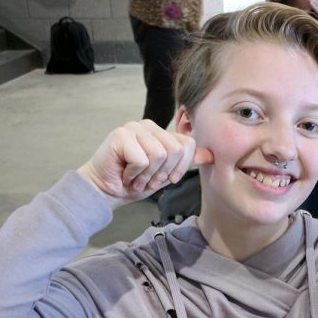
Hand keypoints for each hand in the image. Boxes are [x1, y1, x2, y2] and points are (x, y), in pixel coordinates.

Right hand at [77, 120, 213, 207]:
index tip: (167, 179)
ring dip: (147, 175)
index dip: (181, 167)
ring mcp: (134, 128)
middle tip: (147, 180)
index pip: (188, 144)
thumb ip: (185, 163)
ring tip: (136, 178)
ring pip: (159, 155)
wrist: (106, 191)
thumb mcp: (166, 175)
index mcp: (161, 133)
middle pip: (176, 150)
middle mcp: (149, 126)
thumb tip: (210, 155)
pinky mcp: (121, 135)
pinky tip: (125, 174)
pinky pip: (142, 159)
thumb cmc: (134, 183)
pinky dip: (135, 174)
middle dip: (163, 173)